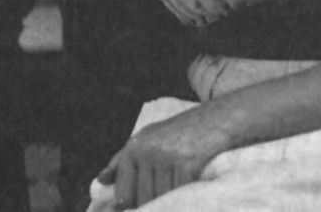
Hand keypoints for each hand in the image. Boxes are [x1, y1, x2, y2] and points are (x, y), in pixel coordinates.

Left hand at [98, 104, 229, 208]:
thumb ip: (123, 159)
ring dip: (171, 199)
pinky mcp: (186, 164)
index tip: (142, 208)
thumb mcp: (150, 138)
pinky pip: (179, 194)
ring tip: (181, 183)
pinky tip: (191, 184)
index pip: (123, 194)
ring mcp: (166, 157)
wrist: (219, 118)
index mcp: (134, 148)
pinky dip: (185, 196)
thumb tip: (101, 179)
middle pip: (143, 200)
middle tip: (169, 188)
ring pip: (161, 199)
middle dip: (155, 203)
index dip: (132, 207)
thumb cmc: (183, 132)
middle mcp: (147, 151)